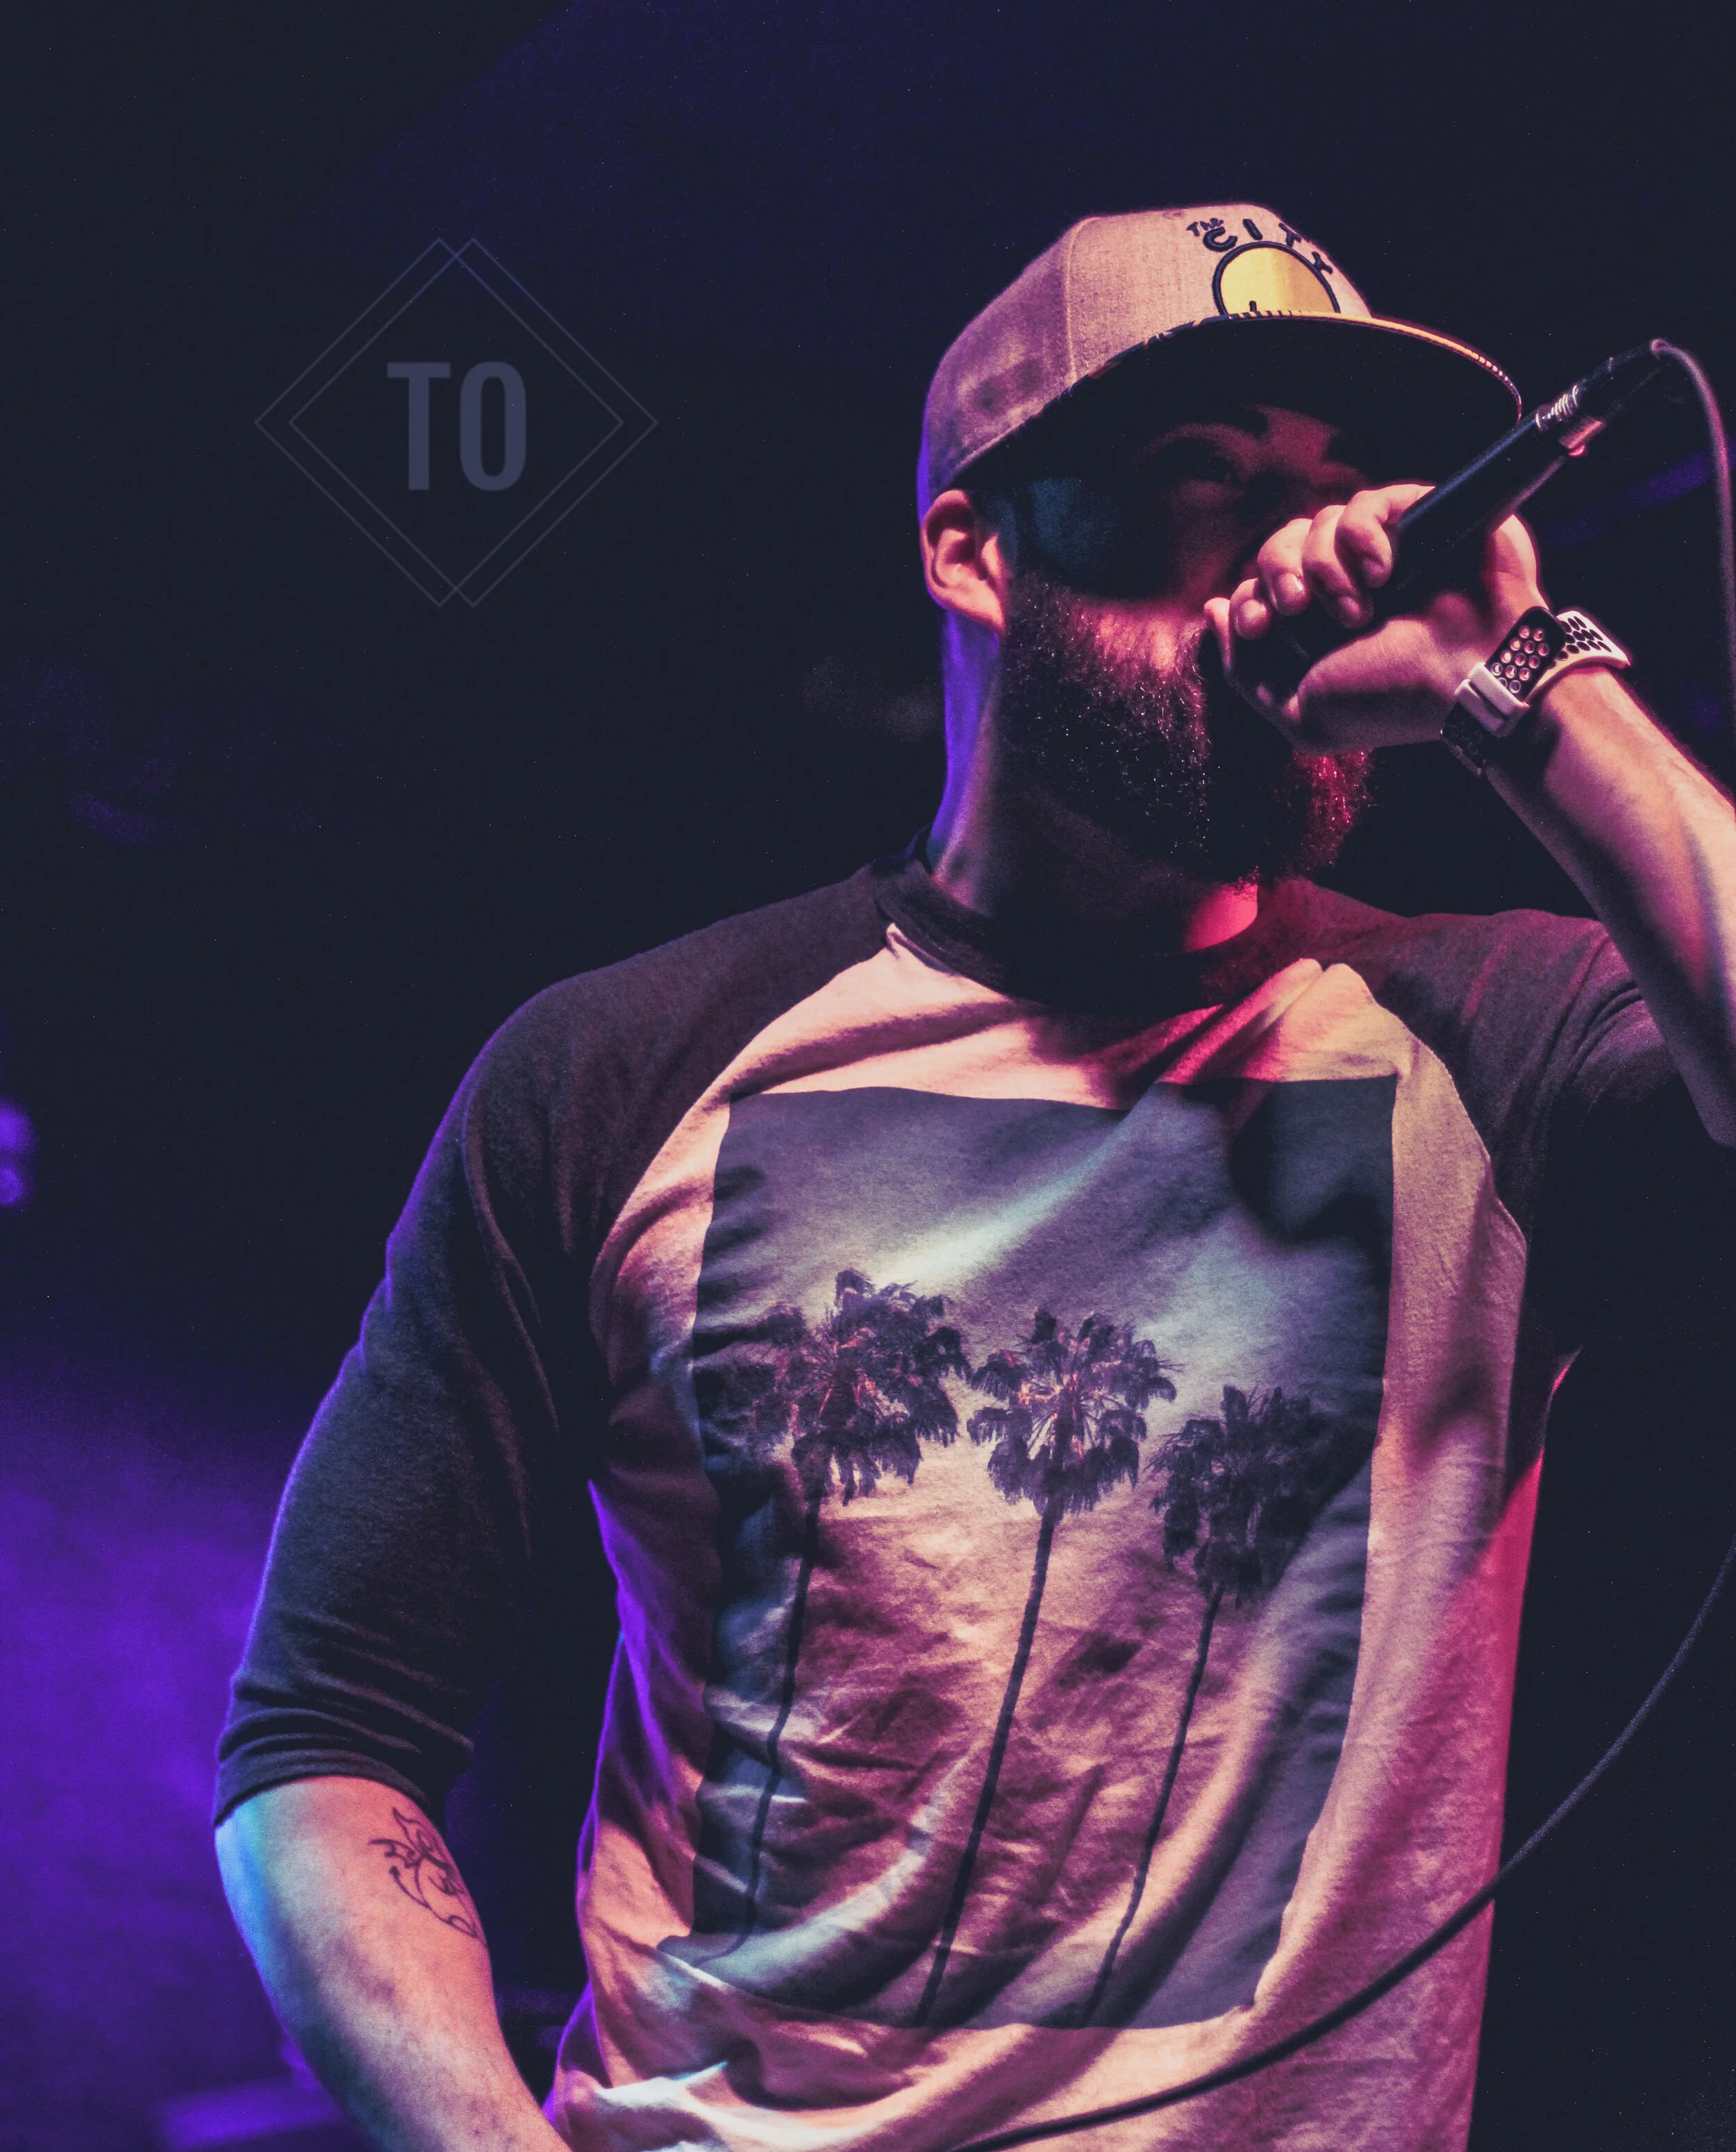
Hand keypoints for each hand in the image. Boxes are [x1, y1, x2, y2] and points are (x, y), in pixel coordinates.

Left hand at [1203, 484, 1548, 753]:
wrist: (1468, 681)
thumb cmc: (1390, 702)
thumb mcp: (1301, 712)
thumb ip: (1245, 672)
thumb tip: (1212, 610)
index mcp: (1315, 625)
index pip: (1258, 589)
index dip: (1250, 603)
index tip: (1265, 627)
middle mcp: (1346, 583)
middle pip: (1278, 547)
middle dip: (1279, 576)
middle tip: (1300, 610)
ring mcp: (1384, 549)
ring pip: (1317, 523)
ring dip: (1324, 567)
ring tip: (1358, 608)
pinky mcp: (1419, 517)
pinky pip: (1365, 502)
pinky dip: (1361, 534)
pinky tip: (1381, 571)